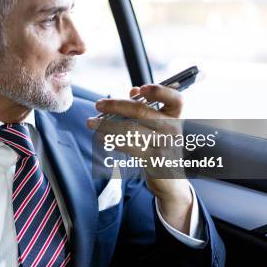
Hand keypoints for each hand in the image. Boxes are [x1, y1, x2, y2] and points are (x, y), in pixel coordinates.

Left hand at [87, 84, 192, 232]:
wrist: (170, 177)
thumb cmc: (160, 144)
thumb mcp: (160, 125)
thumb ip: (147, 107)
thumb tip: (133, 92)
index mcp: (175, 116)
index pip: (175, 99)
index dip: (159, 92)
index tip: (140, 88)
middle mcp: (173, 129)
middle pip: (142, 111)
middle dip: (116, 106)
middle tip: (98, 104)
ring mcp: (164, 145)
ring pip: (130, 129)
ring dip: (107, 124)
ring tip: (91, 122)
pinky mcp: (153, 160)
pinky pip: (128, 146)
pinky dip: (111, 140)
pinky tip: (100, 136)